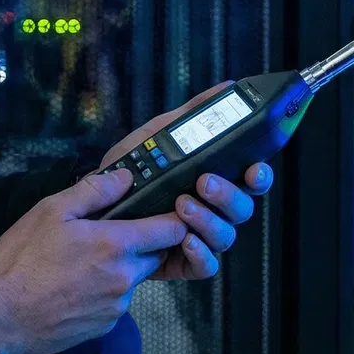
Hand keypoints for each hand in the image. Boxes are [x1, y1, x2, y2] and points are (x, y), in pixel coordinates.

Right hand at [0, 169, 187, 353]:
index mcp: (116, 245)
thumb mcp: (51, 211)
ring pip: (132, 280)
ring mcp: (116, 306)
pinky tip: (73, 288)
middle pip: (154, 255)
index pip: (170, 230)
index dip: (172, 218)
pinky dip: (103, 293)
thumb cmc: (23, 260)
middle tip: (107, 236)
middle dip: (140, 244)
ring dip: (118, 270)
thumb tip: (126, 177)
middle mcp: (125, 278)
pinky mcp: (104, 326)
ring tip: (80, 265)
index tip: (164, 212)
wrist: (1, 316)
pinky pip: (114, 303)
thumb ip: (94, 191)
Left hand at [97, 83, 275, 281]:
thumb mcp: (158, 135)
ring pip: (226, 235)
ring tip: (183, 206)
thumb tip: (225, 88)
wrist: (94, 203)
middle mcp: (213, 209)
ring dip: (209, 221)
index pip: (250, 179)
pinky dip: (200, 254)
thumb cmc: (131, 169)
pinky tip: (186, 241)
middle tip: (204, 182)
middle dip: (227, 195)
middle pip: (242, 208)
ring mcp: (201, 236)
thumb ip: (193, 113)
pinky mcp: (183, 260)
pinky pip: (206, 265)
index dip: (259, 175)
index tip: (253, 168)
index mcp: (215, 179)